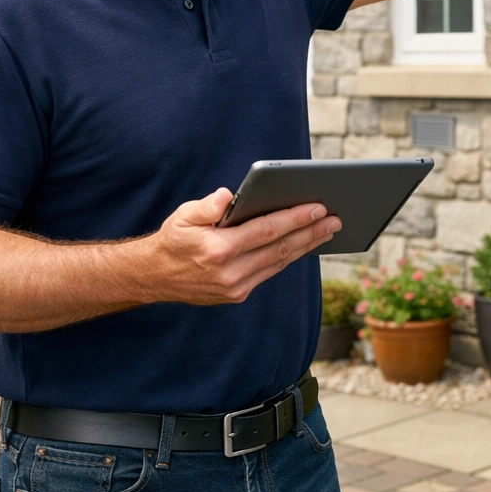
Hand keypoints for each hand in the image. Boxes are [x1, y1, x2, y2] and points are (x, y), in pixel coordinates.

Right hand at [143, 188, 340, 304]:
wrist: (154, 277)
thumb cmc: (173, 239)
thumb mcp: (183, 216)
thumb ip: (208, 205)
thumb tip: (230, 196)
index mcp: (218, 249)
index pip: (267, 231)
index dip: (295, 219)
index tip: (318, 208)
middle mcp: (230, 272)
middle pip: (281, 249)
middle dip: (311, 233)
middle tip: (336, 219)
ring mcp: (235, 287)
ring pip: (279, 263)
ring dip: (306, 246)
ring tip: (327, 231)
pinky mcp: (237, 295)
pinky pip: (269, 272)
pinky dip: (289, 257)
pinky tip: (303, 245)